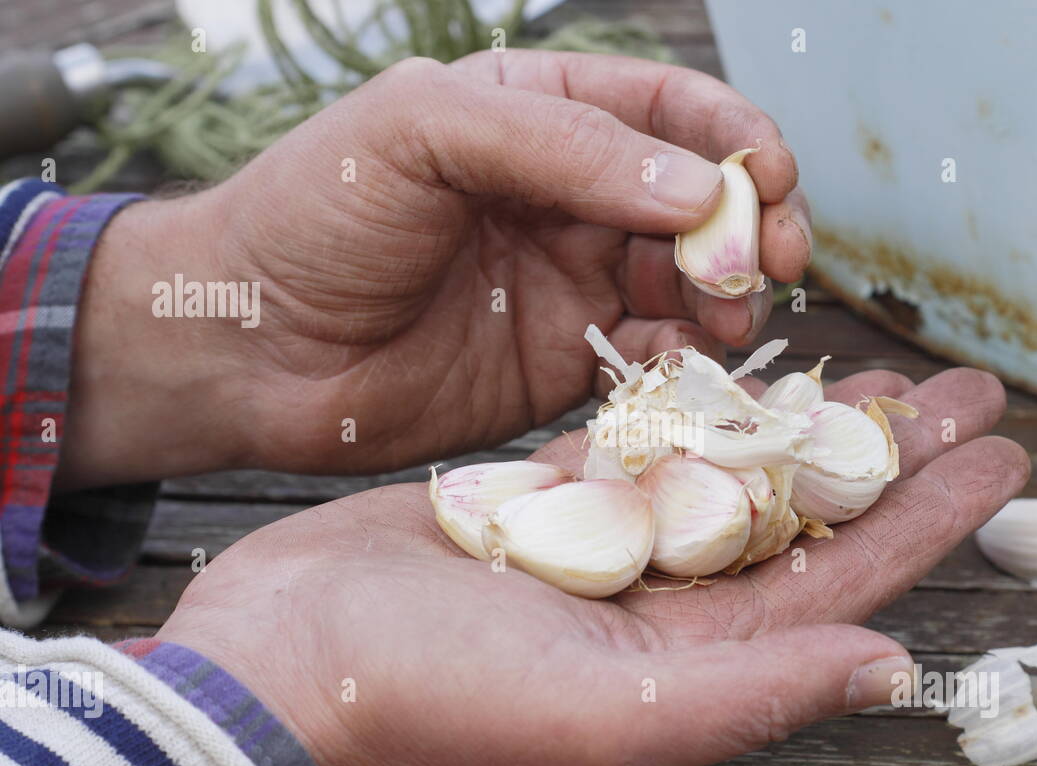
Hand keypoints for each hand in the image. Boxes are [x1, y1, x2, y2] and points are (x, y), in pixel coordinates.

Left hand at [57, 52, 810, 490]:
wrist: (248, 348)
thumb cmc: (313, 214)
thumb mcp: (424, 132)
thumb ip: (563, 145)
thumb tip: (699, 190)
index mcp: (541, 113)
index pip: (670, 111)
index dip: (736, 142)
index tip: (769, 183)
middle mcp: (570, 197)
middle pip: (702, 201)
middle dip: (751, 227)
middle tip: (766, 268)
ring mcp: (571, 283)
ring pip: (691, 282)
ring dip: (730, 298)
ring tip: (730, 320)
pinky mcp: (564, 364)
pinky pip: (654, 357)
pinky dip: (688, 361)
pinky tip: (687, 365)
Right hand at [156, 365, 1026, 765]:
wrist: (285, 670)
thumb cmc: (438, 707)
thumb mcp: (613, 713)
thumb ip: (758, 690)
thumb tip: (893, 670)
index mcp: (694, 661)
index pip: (844, 578)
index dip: (929, 518)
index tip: (1003, 458)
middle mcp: (662, 607)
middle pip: (804, 515)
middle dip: (887, 452)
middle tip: (961, 390)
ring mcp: (601, 551)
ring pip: (728, 471)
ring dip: (802, 420)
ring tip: (870, 368)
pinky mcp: (538, 504)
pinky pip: (635, 447)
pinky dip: (689, 408)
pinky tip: (735, 369)